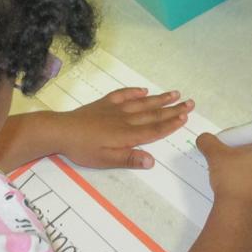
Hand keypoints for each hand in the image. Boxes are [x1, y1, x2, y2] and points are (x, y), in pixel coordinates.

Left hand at [57, 88, 192, 169]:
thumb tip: (152, 161)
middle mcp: (125, 119)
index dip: (170, 124)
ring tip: (174, 94)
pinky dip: (134, 92)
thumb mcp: (105, 160)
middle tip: (190, 103)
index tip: (185, 117)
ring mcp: (115, 109)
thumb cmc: (83, 149)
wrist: (61, 130)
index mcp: (127, 135)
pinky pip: (123, 94)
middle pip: (153, 114)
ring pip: (142, 103)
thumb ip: (129, 159)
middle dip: (172, 109)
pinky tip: (144, 91)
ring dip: (159, 99)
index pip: (154, 130)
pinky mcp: (104, 103)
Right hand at [196, 133, 251, 222]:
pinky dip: (244, 176)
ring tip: (225, 174)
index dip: (232, 137)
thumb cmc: (232, 180)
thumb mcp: (215, 155)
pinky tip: (233, 184)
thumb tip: (204, 138)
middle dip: (235, 150)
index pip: (250, 131)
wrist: (239, 215)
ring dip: (238, 163)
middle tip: (221, 160)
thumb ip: (207, 141)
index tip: (222, 147)